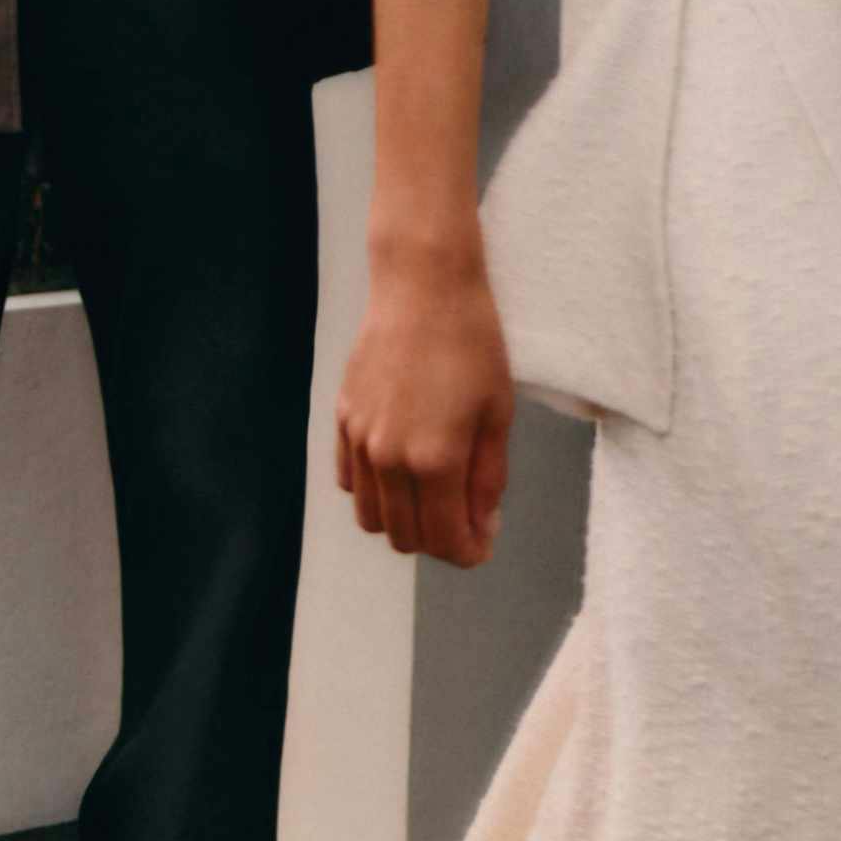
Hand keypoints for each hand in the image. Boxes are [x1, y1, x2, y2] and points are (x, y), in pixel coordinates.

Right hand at [335, 255, 513, 568]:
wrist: (423, 288)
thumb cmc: (472, 344)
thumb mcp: (497, 415)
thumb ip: (487, 480)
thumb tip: (480, 526)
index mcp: (435, 460)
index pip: (446, 541)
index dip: (469, 553)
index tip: (482, 543)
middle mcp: (389, 458)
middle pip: (405, 538)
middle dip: (438, 541)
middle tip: (464, 519)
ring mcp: (359, 439)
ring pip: (372, 517)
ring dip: (403, 521)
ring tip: (431, 496)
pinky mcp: (342, 419)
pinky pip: (349, 481)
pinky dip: (374, 491)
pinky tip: (400, 468)